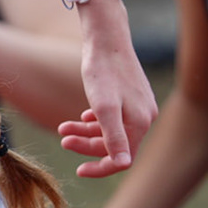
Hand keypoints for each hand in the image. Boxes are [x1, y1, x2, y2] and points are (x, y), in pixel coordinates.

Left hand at [68, 8, 158, 175]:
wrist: (106, 37)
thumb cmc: (103, 71)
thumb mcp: (104, 107)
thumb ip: (114, 137)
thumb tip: (124, 164)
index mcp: (141, 122)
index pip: (123, 159)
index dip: (101, 168)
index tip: (78, 170)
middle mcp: (145, 116)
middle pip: (115, 144)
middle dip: (87, 144)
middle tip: (62, 137)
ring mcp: (139, 106)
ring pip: (111, 130)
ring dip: (86, 132)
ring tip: (63, 126)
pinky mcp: (131, 96)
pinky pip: (114, 117)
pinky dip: (95, 121)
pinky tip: (82, 117)